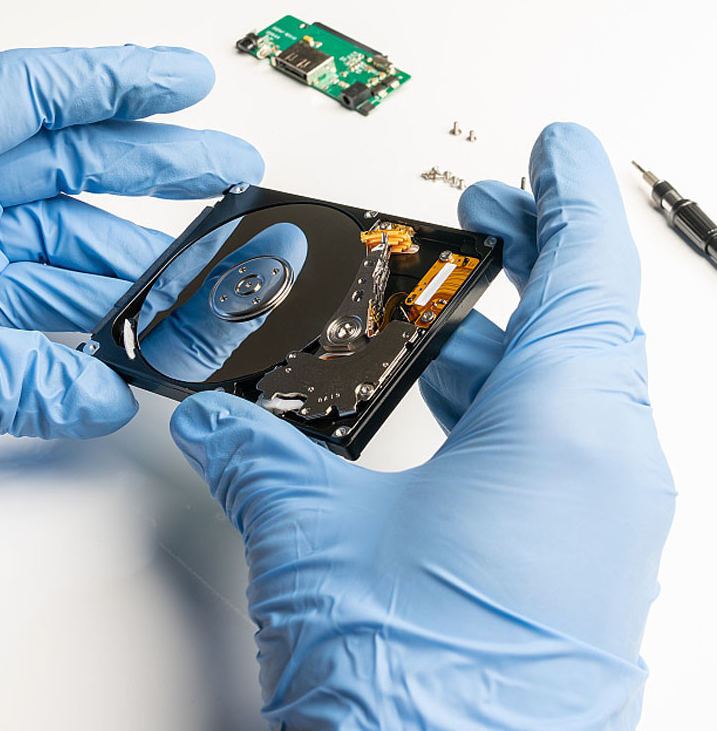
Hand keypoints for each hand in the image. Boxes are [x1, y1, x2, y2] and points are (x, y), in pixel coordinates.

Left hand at [0, 45, 261, 437]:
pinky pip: (35, 301)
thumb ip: (4, 374)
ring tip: (191, 290)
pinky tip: (123, 342)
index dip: (121, 81)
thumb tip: (95, 404)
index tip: (188, 82)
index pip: (36, 95)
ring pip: (63, 245)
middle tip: (225, 173)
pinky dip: (82, 323)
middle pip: (71, 162)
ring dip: (130, 271)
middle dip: (158, 168)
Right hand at [170, 123, 675, 728]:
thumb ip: (259, 458)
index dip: (571, 194)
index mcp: (567, 432)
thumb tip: (214, 422)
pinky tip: (448, 404)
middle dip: (533, 251)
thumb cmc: (416, 694)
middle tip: (486, 212)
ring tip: (450, 307)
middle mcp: (609, 471)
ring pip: (569, 384)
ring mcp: (603, 523)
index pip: (589, 270)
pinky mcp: (577, 564)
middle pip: (584, 318)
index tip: (556, 147)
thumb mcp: (316, 537)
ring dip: (510, 335)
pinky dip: (508, 403)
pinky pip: (558, 444)